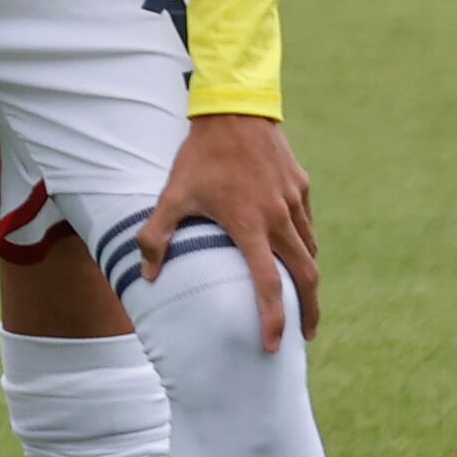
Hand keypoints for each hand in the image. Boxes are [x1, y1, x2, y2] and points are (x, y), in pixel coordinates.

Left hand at [138, 111, 317, 347]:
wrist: (235, 111)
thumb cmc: (199, 156)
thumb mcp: (172, 195)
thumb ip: (156, 236)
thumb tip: (147, 276)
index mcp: (249, 226)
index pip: (267, 284)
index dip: (272, 319)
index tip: (274, 345)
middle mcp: (280, 219)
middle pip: (306, 276)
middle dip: (309, 310)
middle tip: (305, 333)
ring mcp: (295, 203)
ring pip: (309, 250)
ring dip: (307, 278)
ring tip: (300, 297)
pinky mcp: (301, 188)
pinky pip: (307, 225)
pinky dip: (304, 245)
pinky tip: (294, 252)